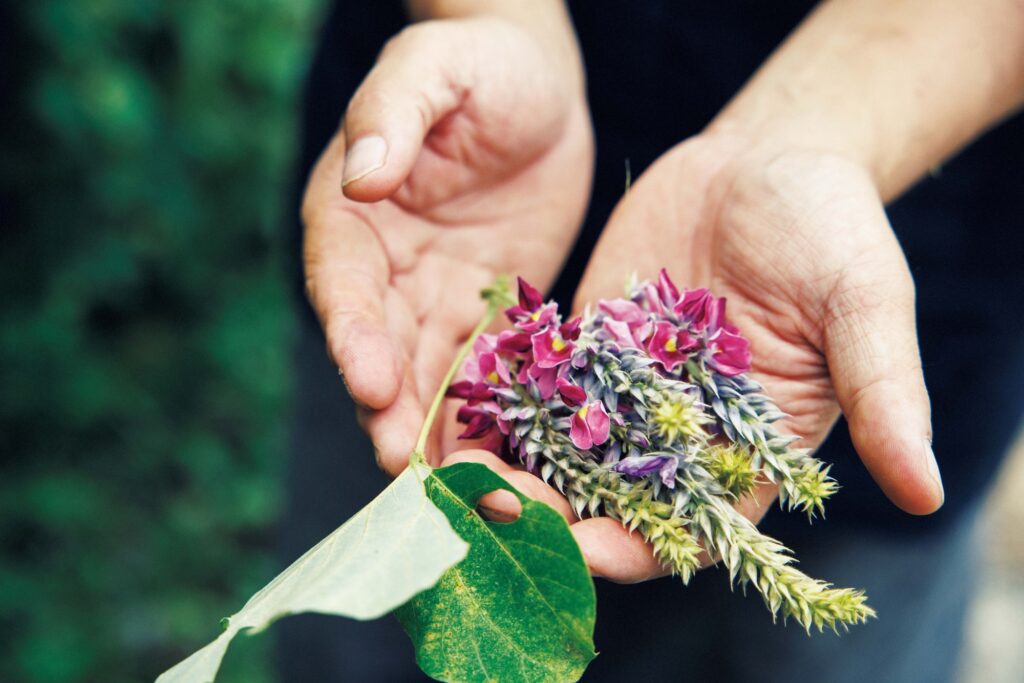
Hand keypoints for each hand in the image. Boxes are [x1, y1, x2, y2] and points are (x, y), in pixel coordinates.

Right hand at [302, 16, 592, 473]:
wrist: (537, 87)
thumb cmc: (477, 66)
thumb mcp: (434, 69)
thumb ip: (395, 113)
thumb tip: (361, 171)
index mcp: (355, 214)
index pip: (346, 283)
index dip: (354, 334)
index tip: (369, 380)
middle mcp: (387, 268)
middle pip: (381, 347)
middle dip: (390, 406)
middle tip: (405, 466)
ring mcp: (437, 296)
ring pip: (426, 374)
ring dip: (432, 429)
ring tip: (448, 487)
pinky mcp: (487, 312)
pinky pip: (483, 370)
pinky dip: (484, 415)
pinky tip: (496, 460)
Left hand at [459, 130, 943, 581]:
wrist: (768, 161)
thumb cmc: (833, 232)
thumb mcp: (864, 305)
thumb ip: (883, 391)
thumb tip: (926, 490)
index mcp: (747, 449)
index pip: (690, 528)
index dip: (642, 550)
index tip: (591, 548)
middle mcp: (677, 435)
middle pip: (608, 500)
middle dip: (552, 514)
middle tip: (492, 509)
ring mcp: (623, 391)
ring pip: (558, 451)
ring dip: (511, 467)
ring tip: (456, 466)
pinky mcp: (585, 345)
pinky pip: (535, 384)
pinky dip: (499, 400)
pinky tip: (456, 403)